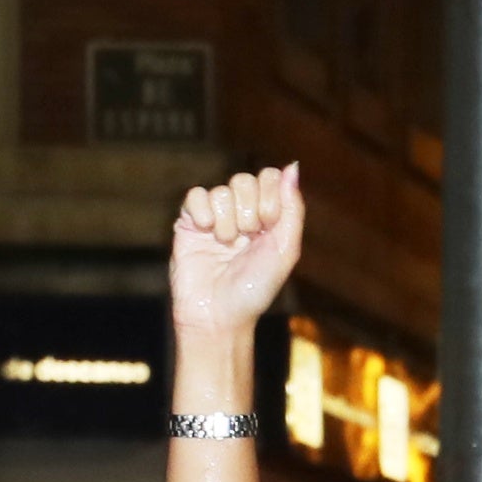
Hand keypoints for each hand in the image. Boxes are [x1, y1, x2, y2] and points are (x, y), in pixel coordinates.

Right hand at [169, 164, 304, 333]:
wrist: (218, 315)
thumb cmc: (254, 289)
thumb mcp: (285, 250)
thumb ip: (292, 208)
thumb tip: (293, 166)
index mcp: (267, 217)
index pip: (270, 177)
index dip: (270, 195)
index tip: (268, 225)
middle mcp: (241, 213)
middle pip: (244, 180)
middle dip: (249, 210)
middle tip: (247, 238)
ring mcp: (214, 217)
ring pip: (221, 191)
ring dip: (227, 221)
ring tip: (226, 245)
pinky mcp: (188, 223)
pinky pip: (195, 196)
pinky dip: (203, 212)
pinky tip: (206, 233)